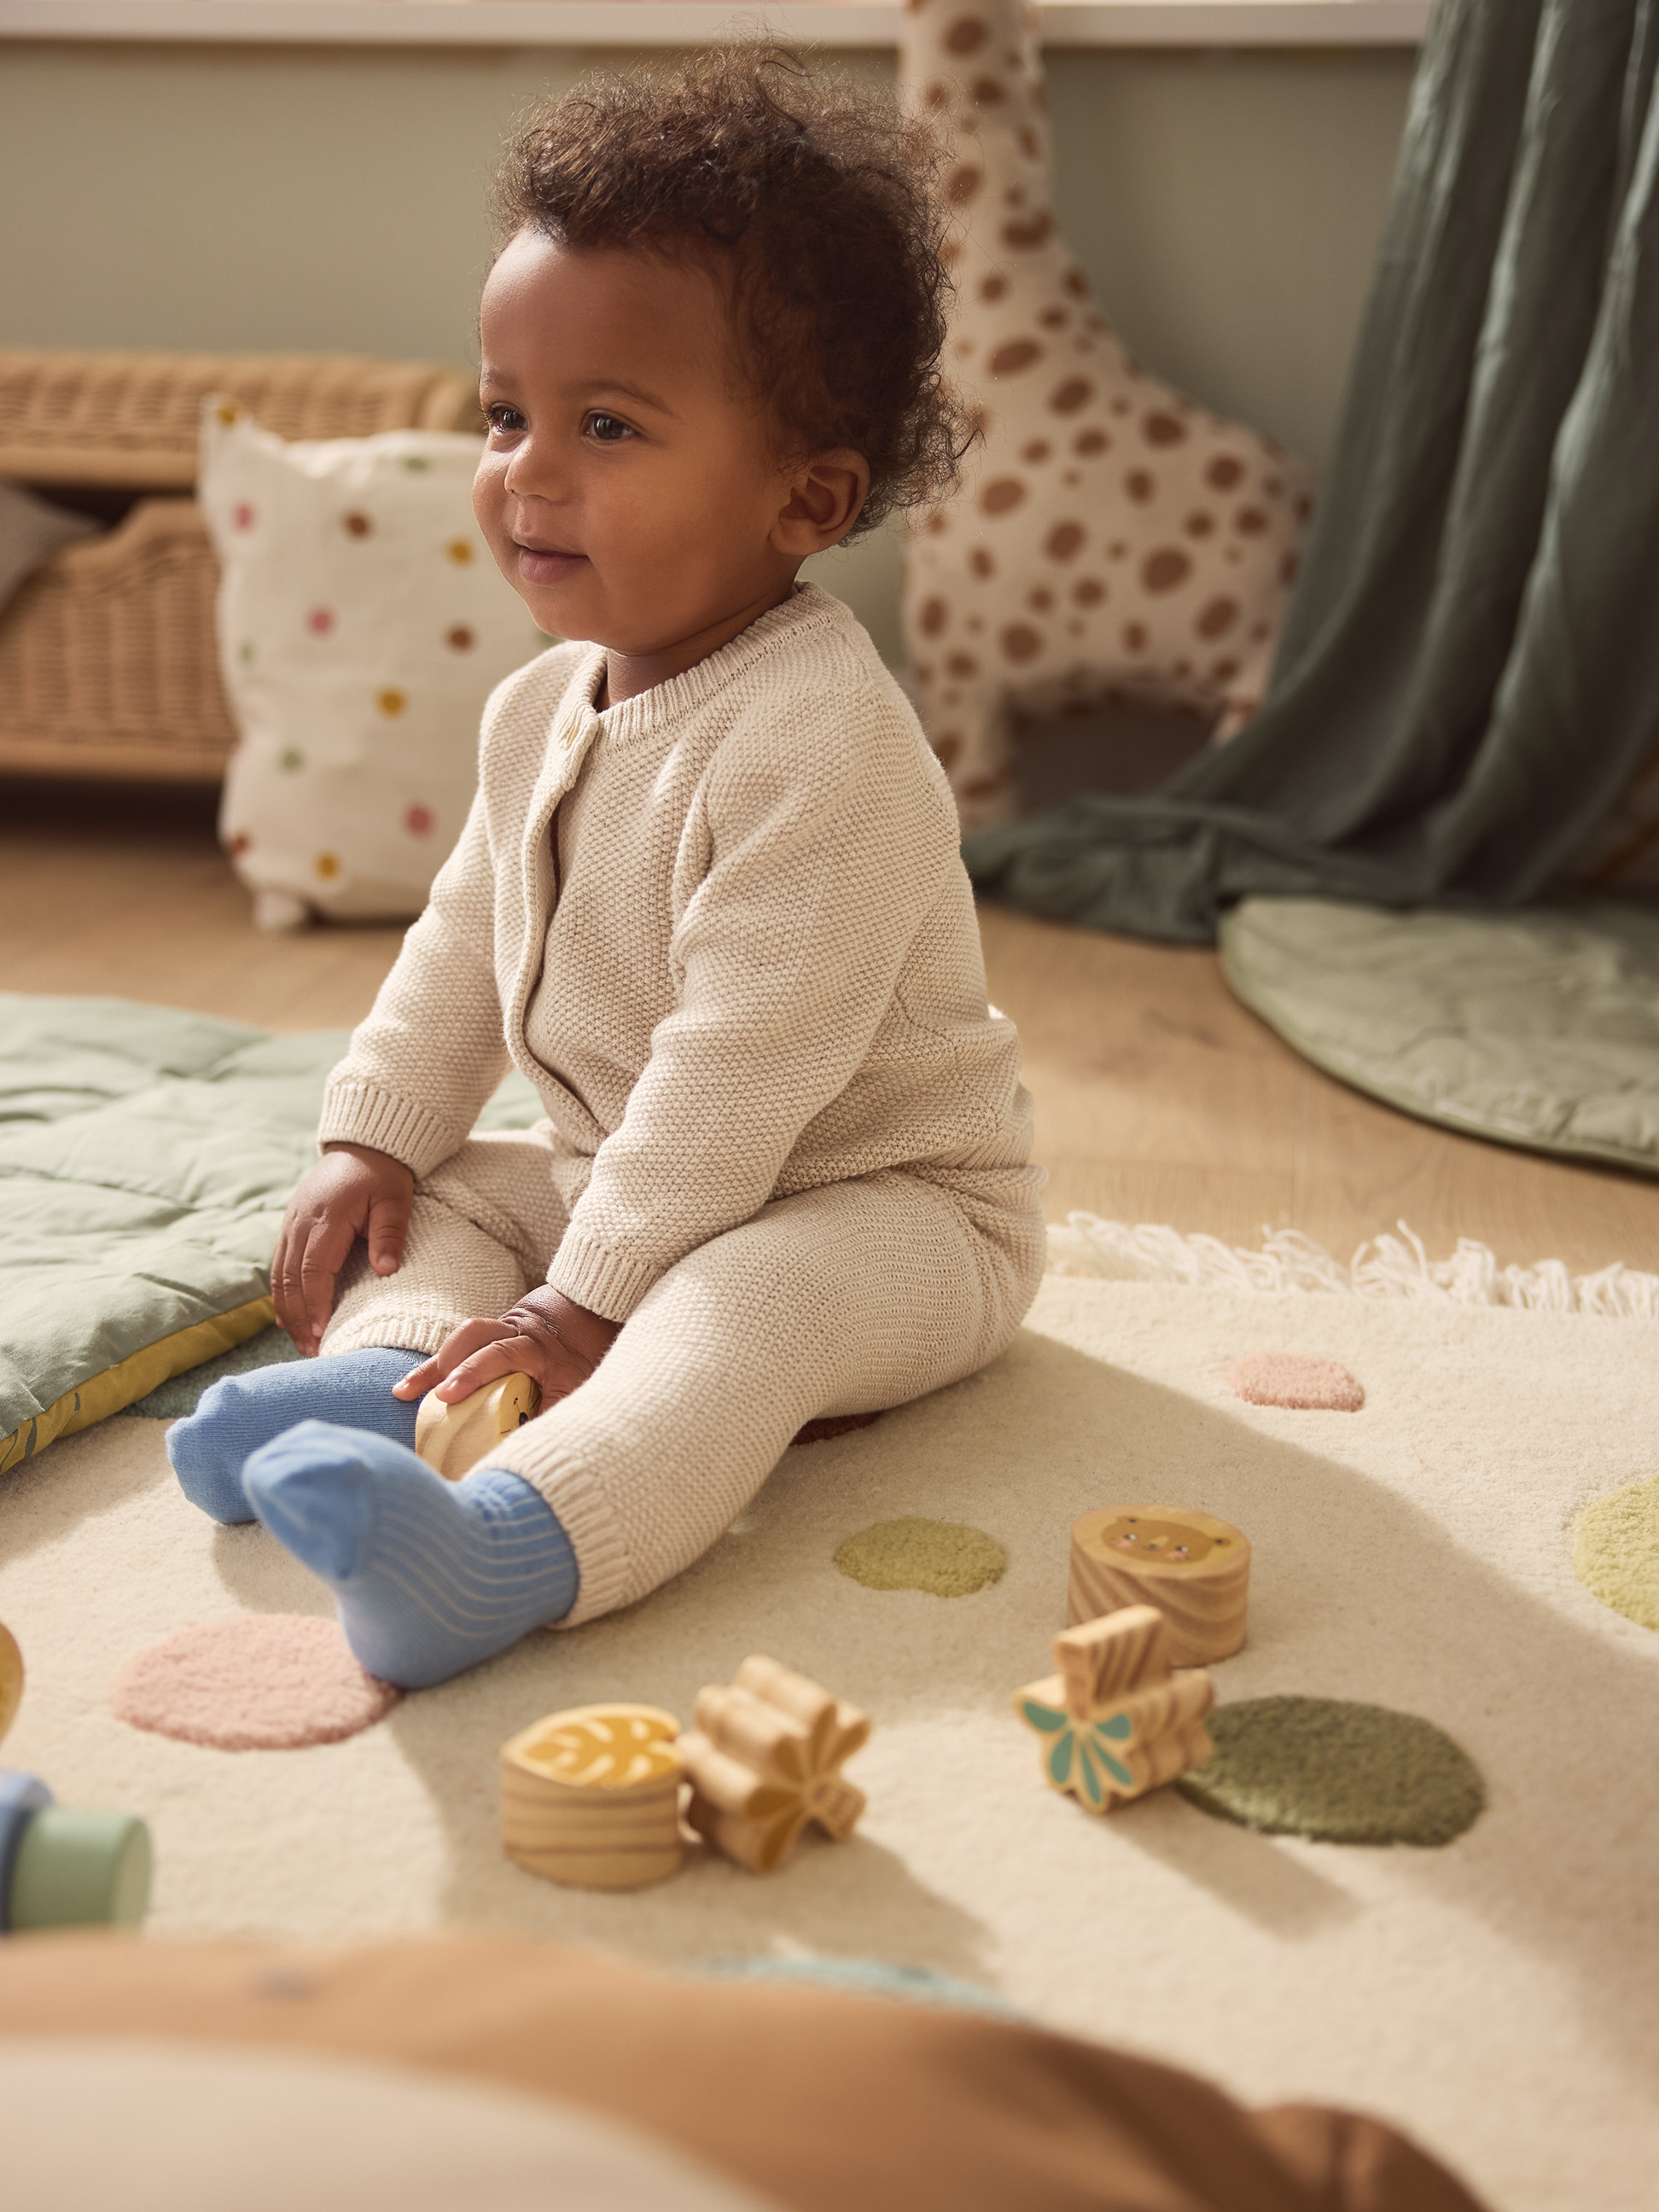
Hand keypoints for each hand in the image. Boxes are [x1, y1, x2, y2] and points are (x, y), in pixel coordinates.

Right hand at [272, 1143, 414, 1355]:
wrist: (363, 1146)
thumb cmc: (383, 1174)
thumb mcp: (394, 1200)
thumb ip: (389, 1234)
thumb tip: (385, 1271)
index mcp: (326, 1219)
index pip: (313, 1269)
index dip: (315, 1304)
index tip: (323, 1333)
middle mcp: (301, 1223)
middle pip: (290, 1279)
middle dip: (299, 1318)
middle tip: (313, 1351)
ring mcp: (291, 1224)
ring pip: (279, 1276)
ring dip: (288, 1312)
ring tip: (303, 1344)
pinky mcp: (290, 1227)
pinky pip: (279, 1265)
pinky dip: (282, 1295)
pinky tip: (288, 1319)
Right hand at [393, 1285, 620, 1411]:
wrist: (593, 1309)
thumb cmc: (586, 1355)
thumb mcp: (580, 1386)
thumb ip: (555, 1412)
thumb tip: (530, 1449)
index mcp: (536, 1345)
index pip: (499, 1354)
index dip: (471, 1373)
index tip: (447, 1396)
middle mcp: (515, 1330)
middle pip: (472, 1336)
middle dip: (442, 1367)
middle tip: (416, 1395)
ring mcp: (501, 1327)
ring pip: (462, 1337)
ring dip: (434, 1365)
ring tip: (404, 1391)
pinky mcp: (492, 1332)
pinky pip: (461, 1345)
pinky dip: (439, 1363)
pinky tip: (416, 1385)